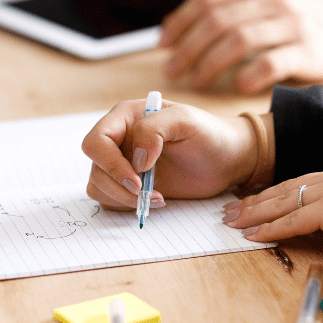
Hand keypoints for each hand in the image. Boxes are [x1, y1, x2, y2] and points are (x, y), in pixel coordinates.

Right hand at [82, 99, 258, 208]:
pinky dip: (127, 205)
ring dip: (123, 198)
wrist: (226, 160)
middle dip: (118, 185)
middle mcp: (119, 139)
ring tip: (156, 197)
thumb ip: (154, 129)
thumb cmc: (209, 134)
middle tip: (145, 192)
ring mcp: (122, 163)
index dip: (111, 163)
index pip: (96, 141)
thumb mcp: (186, 121)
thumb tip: (136, 159)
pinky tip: (155, 200)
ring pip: (98, 185)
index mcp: (126, 117)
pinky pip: (109, 198)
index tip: (138, 177)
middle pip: (96, 167)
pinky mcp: (129, 184)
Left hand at [160, 0, 322, 92]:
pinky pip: (272, 62)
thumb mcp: (272, 2)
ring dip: (210, 62)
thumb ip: (236, 8)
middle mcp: (273, 1)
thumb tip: (187, 24)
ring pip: (238, 40)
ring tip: (196, 80)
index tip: (164, 43)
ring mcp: (292, 25)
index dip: (181, 21)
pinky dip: (250, 75)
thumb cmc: (308, 19)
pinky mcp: (309, 51)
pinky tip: (238, 86)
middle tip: (172, 69)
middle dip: (188, 46)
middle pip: (217, 20)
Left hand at [222, 163, 322, 255]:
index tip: (256, 200)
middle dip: (255, 200)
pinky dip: (269, 228)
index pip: (302, 183)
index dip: (276, 193)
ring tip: (231, 222)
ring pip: (283, 202)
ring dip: (254, 213)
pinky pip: (292, 220)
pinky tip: (252, 235)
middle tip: (230, 209)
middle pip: (285, 188)